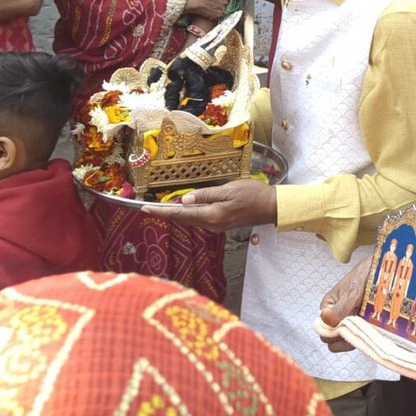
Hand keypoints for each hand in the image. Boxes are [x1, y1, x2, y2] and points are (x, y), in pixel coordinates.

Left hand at [147, 178, 275, 230]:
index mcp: (211, 215)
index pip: (180, 214)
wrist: (271, 207)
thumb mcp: (228, 190)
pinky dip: (188, 215)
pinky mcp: (221, 224)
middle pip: (183, 220)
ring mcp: (216, 226)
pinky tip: (184, 209)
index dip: (161, 212)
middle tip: (147, 208)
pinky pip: (199, 220)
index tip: (144, 209)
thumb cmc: (253, 195)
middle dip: (165, 214)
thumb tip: (184, 200)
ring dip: (176, 215)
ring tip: (161, 209)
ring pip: (190, 220)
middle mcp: (211, 224)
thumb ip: (206, 195)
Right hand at [184, 0, 228, 20]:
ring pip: (225, 10)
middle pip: (227, 4)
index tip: (217, 0)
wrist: (195, 2)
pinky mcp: (218, 15)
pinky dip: (217, 15)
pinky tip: (212, 12)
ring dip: (220, 10)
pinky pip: (221, 16)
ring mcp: (222, 9)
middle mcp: (225, 2)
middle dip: (222, 4)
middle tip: (214, 4)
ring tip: (212, 8)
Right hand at [318, 262, 368, 352]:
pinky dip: (365, 336)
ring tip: (366, 329)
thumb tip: (325, 318)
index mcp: (328, 308)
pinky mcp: (362, 324)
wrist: (381, 269)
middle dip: (345, 338)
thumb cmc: (363, 275)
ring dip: (356, 338)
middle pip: (334, 340)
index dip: (333, 335)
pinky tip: (372, 330)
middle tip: (358, 330)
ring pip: (348, 339)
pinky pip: (360, 336)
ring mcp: (350, 321)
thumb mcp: (351, 292)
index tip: (345, 331)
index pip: (324, 332)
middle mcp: (336, 317)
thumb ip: (339, 308)